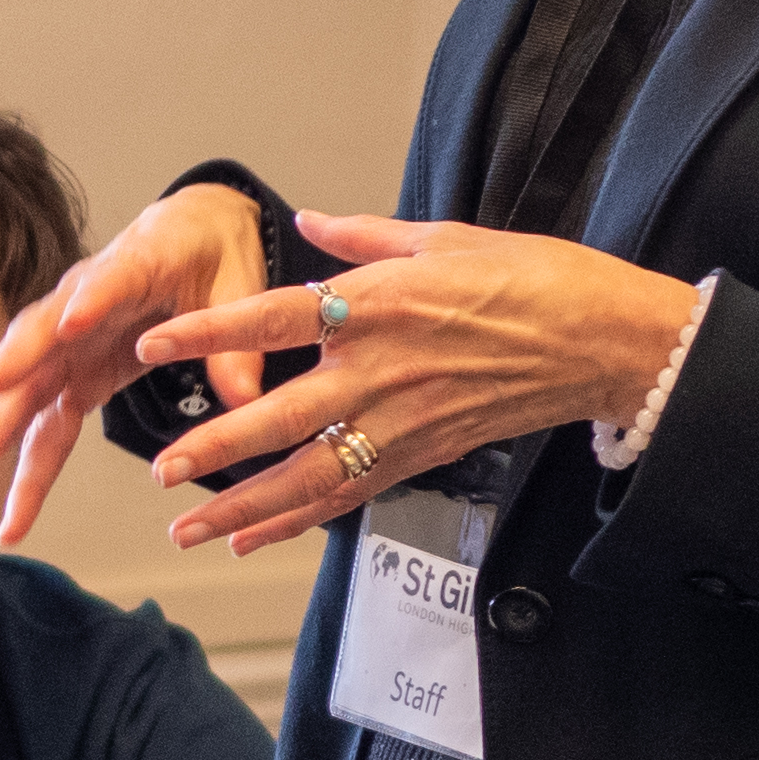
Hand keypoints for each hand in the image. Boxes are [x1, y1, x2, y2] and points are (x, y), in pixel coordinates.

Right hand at [0, 183, 271, 546]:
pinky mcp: (74, 373)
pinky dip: (31, 462)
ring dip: (2, 426)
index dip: (89, 303)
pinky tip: (17, 509)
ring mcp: (70, 343)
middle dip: (11, 373)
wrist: (189, 233)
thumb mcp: (238, 285)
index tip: (69, 326)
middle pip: (41, 339)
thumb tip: (244, 400)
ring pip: (30, 385)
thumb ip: (236, 342)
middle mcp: (83, 304)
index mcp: (133, 265)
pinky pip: (47, 421)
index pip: (107, 283)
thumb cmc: (209, 253)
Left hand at [129, 211, 698, 558]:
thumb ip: (364, 236)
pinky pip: (351, 493)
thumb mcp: (445, 236)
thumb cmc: (533, 278)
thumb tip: (309, 221)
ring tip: (187, 528)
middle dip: (215, 448)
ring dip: (245, 507)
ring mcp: (403, 420)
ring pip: (310, 474)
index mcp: (379, 303)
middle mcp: (382, 368)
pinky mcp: (425, 453)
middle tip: (161, 471)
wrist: (604, 338)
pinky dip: (298, 520)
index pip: (274, 317)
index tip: (153, 345)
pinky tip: (253, 538)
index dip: (209, 332)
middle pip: (281, 416)